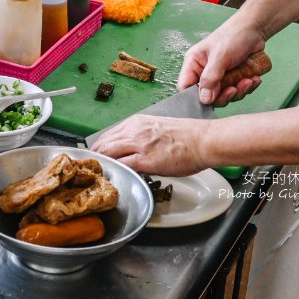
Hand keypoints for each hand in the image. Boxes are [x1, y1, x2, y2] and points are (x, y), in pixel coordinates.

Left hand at [91, 115, 208, 175]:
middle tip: (95, 167)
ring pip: (109, 154)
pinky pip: (123, 166)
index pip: (109, 134)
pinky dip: (116, 171)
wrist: (203, 140)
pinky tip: (114, 177)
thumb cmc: (187, 136)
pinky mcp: (145, 160)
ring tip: (101, 173)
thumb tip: (131, 148)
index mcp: (137, 122)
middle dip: (97, 156)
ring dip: (103, 164)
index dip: (101, 146)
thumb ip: (141, 136)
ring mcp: (139, 145)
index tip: (99, 154)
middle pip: (104, 144)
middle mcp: (134, 131)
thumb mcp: (157, 127)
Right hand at [178, 20, 266, 105]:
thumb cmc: (233, 36)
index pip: (186, 87)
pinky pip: (238, 91)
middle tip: (234, 90)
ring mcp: (220, 76)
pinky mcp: (233, 78)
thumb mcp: (220, 57)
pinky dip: (247, 88)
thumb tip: (204, 100)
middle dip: (223, 95)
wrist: (255, 29)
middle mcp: (205, 72)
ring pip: (224, 95)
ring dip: (238, 91)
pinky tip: (254, 79)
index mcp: (194, 64)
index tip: (211, 99)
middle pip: (207, 96)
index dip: (196, 97)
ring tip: (247, 80)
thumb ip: (210, 78)